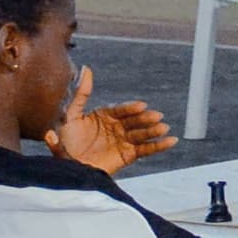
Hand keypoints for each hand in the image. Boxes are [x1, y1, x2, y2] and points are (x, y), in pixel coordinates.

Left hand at [48, 68, 173, 170]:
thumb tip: (87, 68)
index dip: (131, 108)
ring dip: (154, 131)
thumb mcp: (70, 115)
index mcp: (103, 116)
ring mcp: (122, 141)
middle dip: (145, 119)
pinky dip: (159, 146)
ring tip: (163, 128)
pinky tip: (171, 141)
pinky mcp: (128, 156)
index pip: (120, 110)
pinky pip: (146, 150)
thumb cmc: (65, 142)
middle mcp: (115, 127)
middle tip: (156, 117)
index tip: (141, 106)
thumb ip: (81, 93)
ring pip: (142, 134)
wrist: (67, 169)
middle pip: (134, 121)